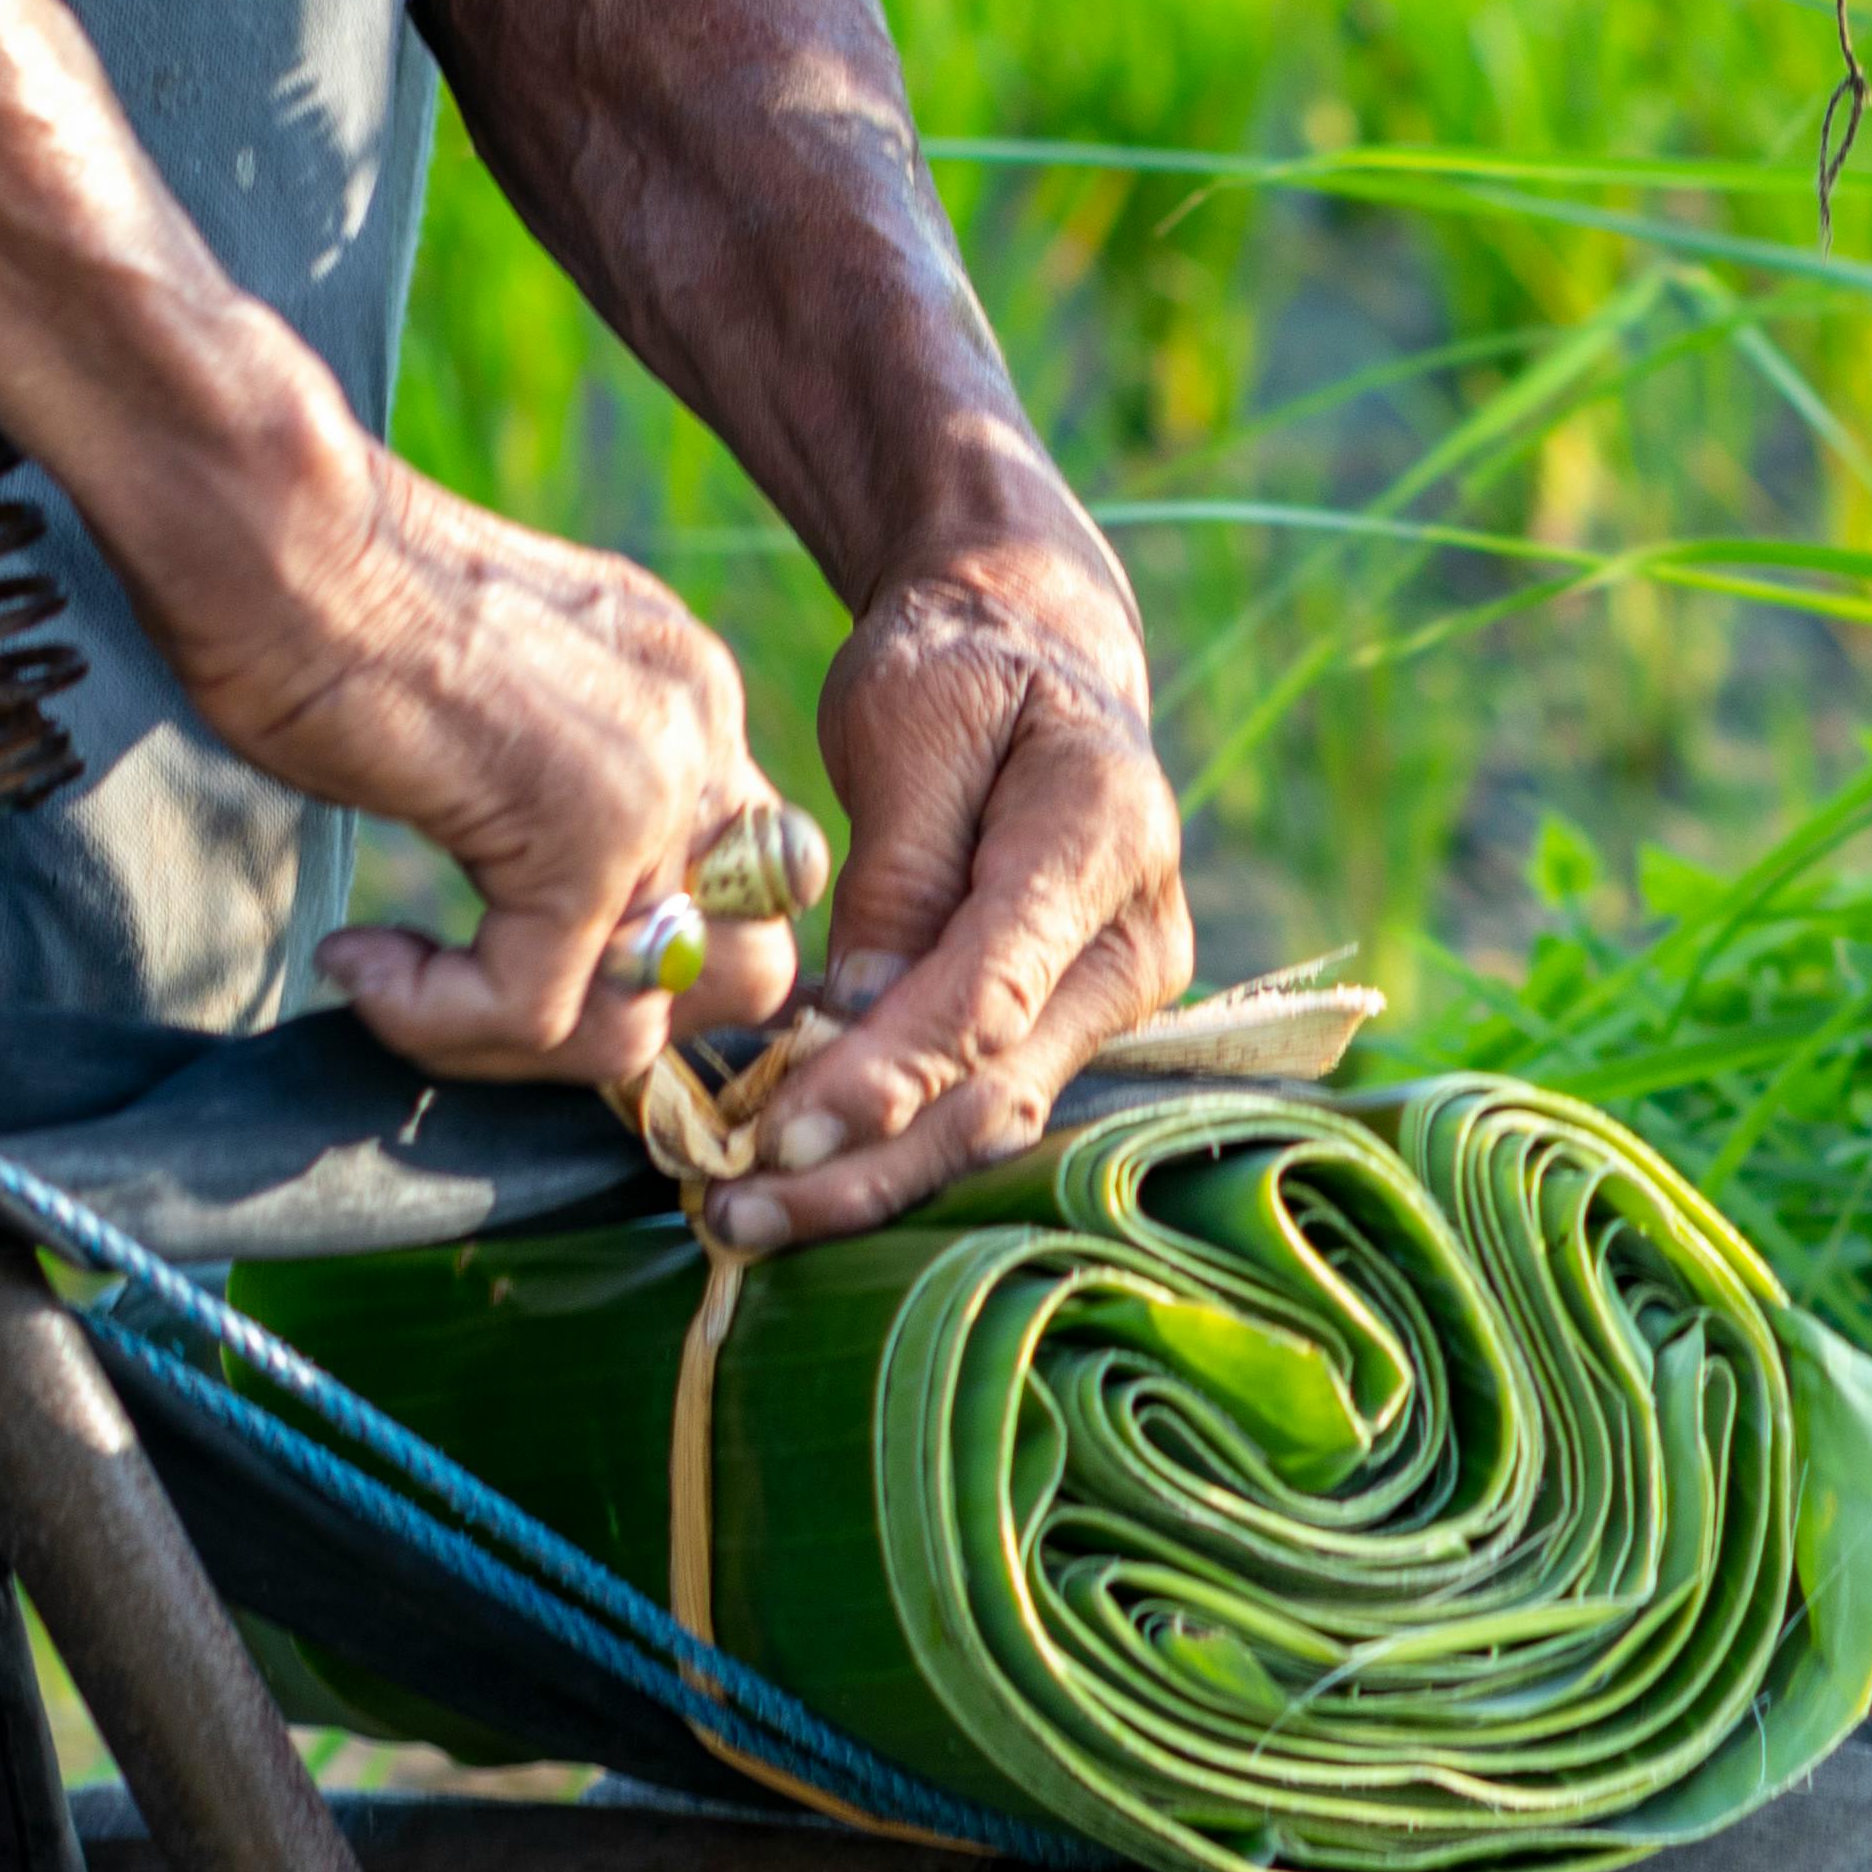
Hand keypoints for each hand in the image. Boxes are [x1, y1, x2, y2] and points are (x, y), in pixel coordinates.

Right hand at [210, 448, 801, 1090]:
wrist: (268, 518)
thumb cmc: (320, 600)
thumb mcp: (490, 704)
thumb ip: (557, 796)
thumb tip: (549, 937)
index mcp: (684, 695)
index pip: (740, 889)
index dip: (640, 963)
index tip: (508, 958)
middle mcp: (697, 730)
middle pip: (749, 972)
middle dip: (619, 1026)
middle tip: (487, 1000)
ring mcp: (649, 781)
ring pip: (643, 1020)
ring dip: (512, 1045)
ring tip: (401, 988)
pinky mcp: (578, 832)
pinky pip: (532, 1010)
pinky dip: (434, 1020)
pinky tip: (359, 963)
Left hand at [711, 519, 1186, 1251]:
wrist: (1033, 654)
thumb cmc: (961, 670)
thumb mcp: (911, 724)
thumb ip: (897, 869)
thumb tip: (857, 1012)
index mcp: (1103, 838)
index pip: (992, 992)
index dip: (887, 1076)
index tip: (778, 1132)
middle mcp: (1134, 941)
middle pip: (998, 1092)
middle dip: (866, 1166)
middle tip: (737, 1213)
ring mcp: (1114, 997)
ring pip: (991, 1122)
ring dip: (871, 1178)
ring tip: (746, 1217)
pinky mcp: (1072, 1025)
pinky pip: (978, 1102)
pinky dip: (888, 1145)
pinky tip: (793, 1179)